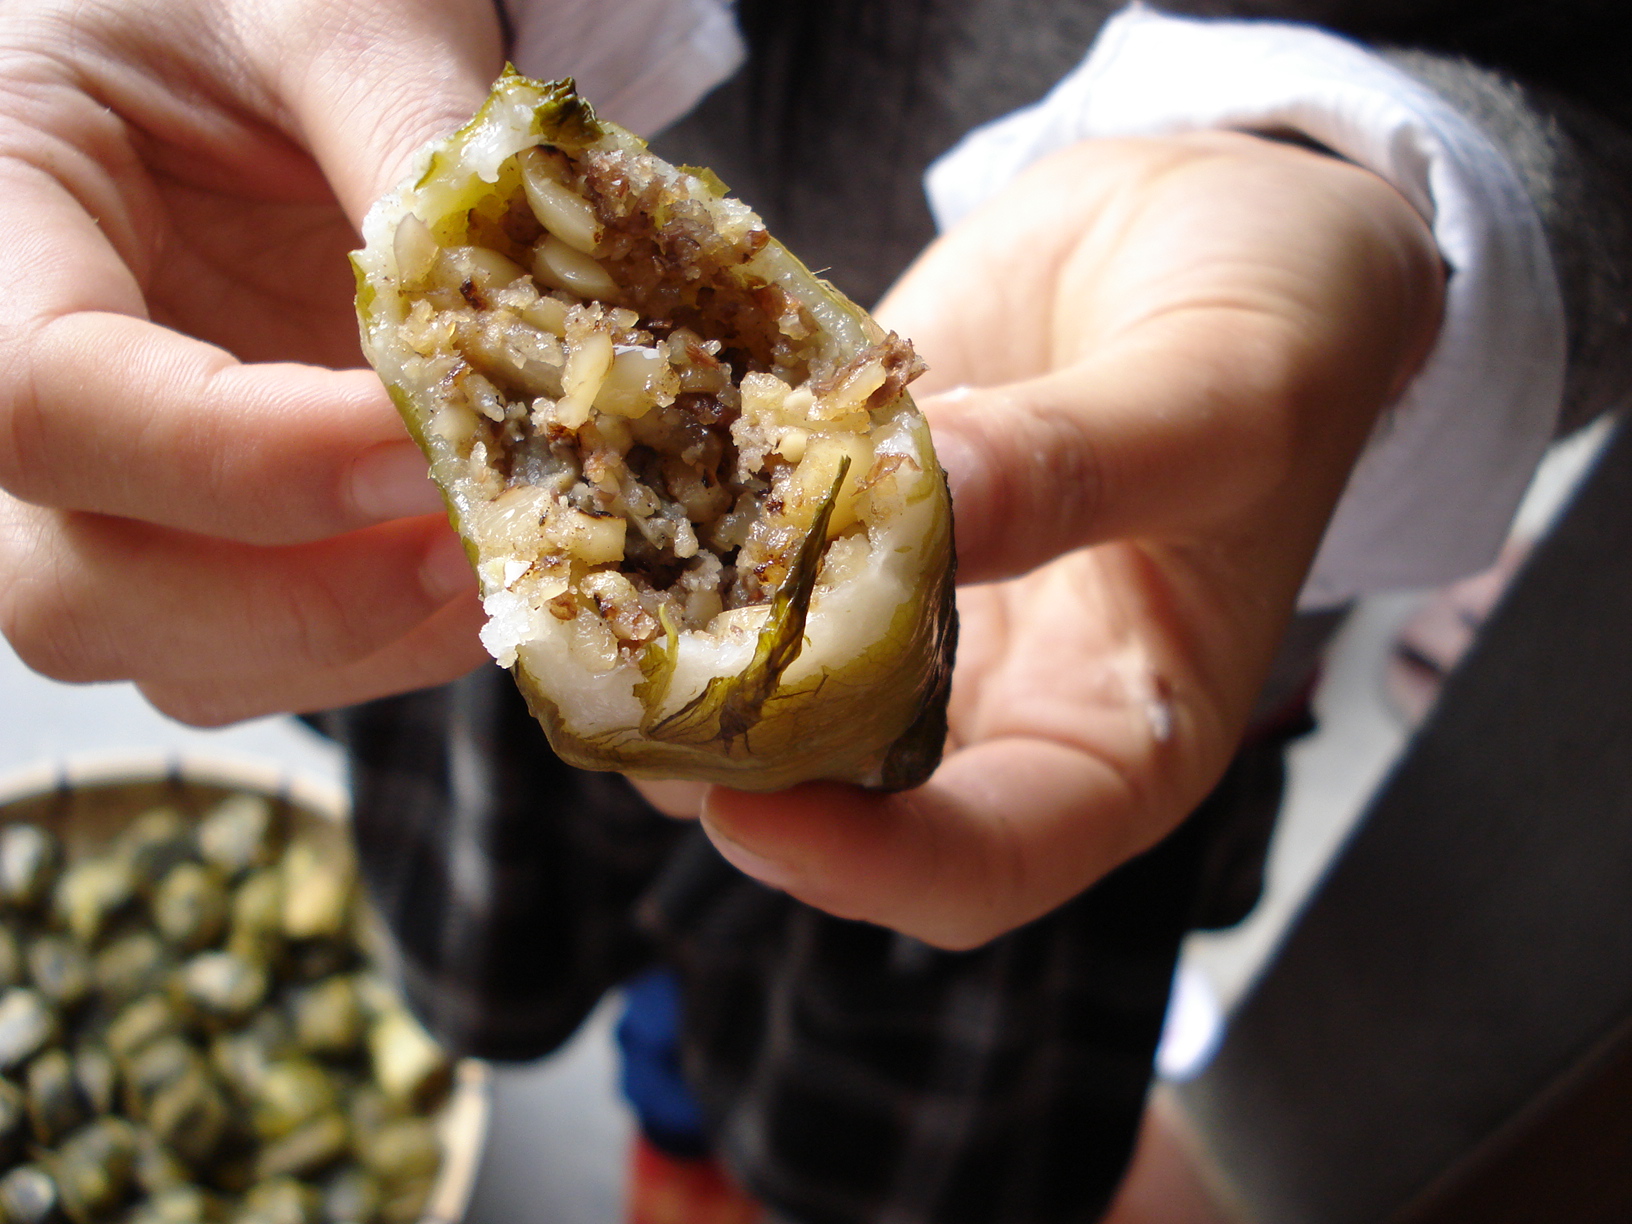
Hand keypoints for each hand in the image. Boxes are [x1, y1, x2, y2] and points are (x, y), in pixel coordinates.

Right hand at [0, 0, 501, 720]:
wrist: (271, 28)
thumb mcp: (334, 11)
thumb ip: (412, 150)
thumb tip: (522, 322)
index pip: (44, 401)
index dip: (242, 459)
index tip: (424, 446)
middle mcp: (19, 381)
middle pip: (74, 584)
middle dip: (293, 598)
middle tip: (474, 541)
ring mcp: (114, 480)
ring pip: (171, 651)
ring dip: (350, 638)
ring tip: (499, 560)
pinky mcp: (208, 527)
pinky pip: (263, 650)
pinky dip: (379, 641)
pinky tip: (483, 569)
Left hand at [657, 132, 1443, 947]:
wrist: (1217, 216)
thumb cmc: (1284, 326)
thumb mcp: (1222, 398)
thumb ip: (1081, 468)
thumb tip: (921, 510)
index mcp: (1116, 737)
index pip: (986, 867)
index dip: (865, 869)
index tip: (747, 814)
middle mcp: (993, 696)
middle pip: (837, 791)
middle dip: (719, 755)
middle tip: (609, 680)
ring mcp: (906, 605)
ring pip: (759, 674)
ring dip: (664, 639)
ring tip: (574, 577)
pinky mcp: (838, 509)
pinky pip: (741, 541)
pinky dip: (670, 522)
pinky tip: (599, 479)